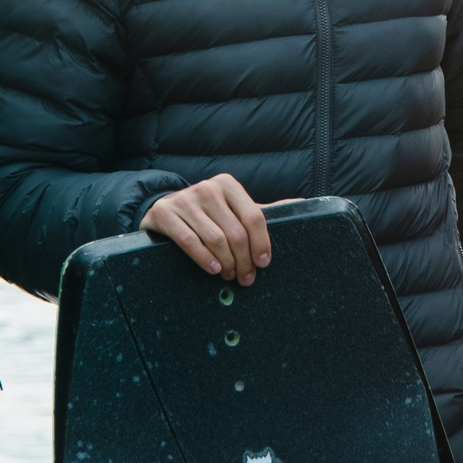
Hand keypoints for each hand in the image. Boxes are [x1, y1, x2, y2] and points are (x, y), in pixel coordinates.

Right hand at [140, 173, 274, 285]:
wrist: (162, 210)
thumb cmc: (206, 214)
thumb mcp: (232, 208)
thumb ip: (260, 210)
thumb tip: (299, 204)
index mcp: (228, 185)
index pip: (254, 217)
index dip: (261, 244)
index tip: (263, 264)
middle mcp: (207, 188)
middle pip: (236, 232)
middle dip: (244, 260)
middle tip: (245, 278)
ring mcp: (185, 199)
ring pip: (215, 239)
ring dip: (226, 263)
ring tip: (229, 275)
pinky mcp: (165, 213)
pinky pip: (190, 241)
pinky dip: (204, 259)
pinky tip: (213, 269)